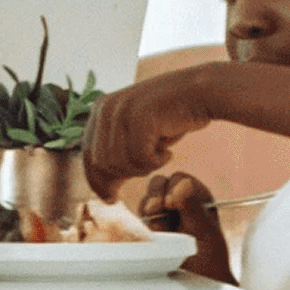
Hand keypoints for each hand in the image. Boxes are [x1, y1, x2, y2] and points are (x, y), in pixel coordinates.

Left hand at [83, 66, 224, 198]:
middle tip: (148, 165)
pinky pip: (140, 157)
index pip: (88, 155)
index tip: (110, 198)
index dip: (96, 181)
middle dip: (125, 173)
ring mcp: (121, 110)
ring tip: (160, 155)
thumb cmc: (171, 116)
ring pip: (120, 162)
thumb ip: (115, 154)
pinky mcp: (140, 116)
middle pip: (102, 163)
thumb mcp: (135, 134)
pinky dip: (156, 162)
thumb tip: (102, 193)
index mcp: (99, 110)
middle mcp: (105, 107)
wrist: (201, 91)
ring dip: (143, 167)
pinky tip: (168, 152)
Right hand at [135, 170, 232, 284]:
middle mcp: (179, 203)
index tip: (172, 204)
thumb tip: (182, 184)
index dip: (173, 188)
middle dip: (156, 195)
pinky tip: (151, 235)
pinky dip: (141, 223)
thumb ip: (193, 207)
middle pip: (159, 183)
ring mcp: (163, 216)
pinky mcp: (149, 229)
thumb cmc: (209, 261)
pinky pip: (137, 217)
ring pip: (146, 199)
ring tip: (159, 229)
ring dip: (149, 211)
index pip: (179, 178)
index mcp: (198, 198)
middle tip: (158, 211)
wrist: (198, 285)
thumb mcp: (206, 232)